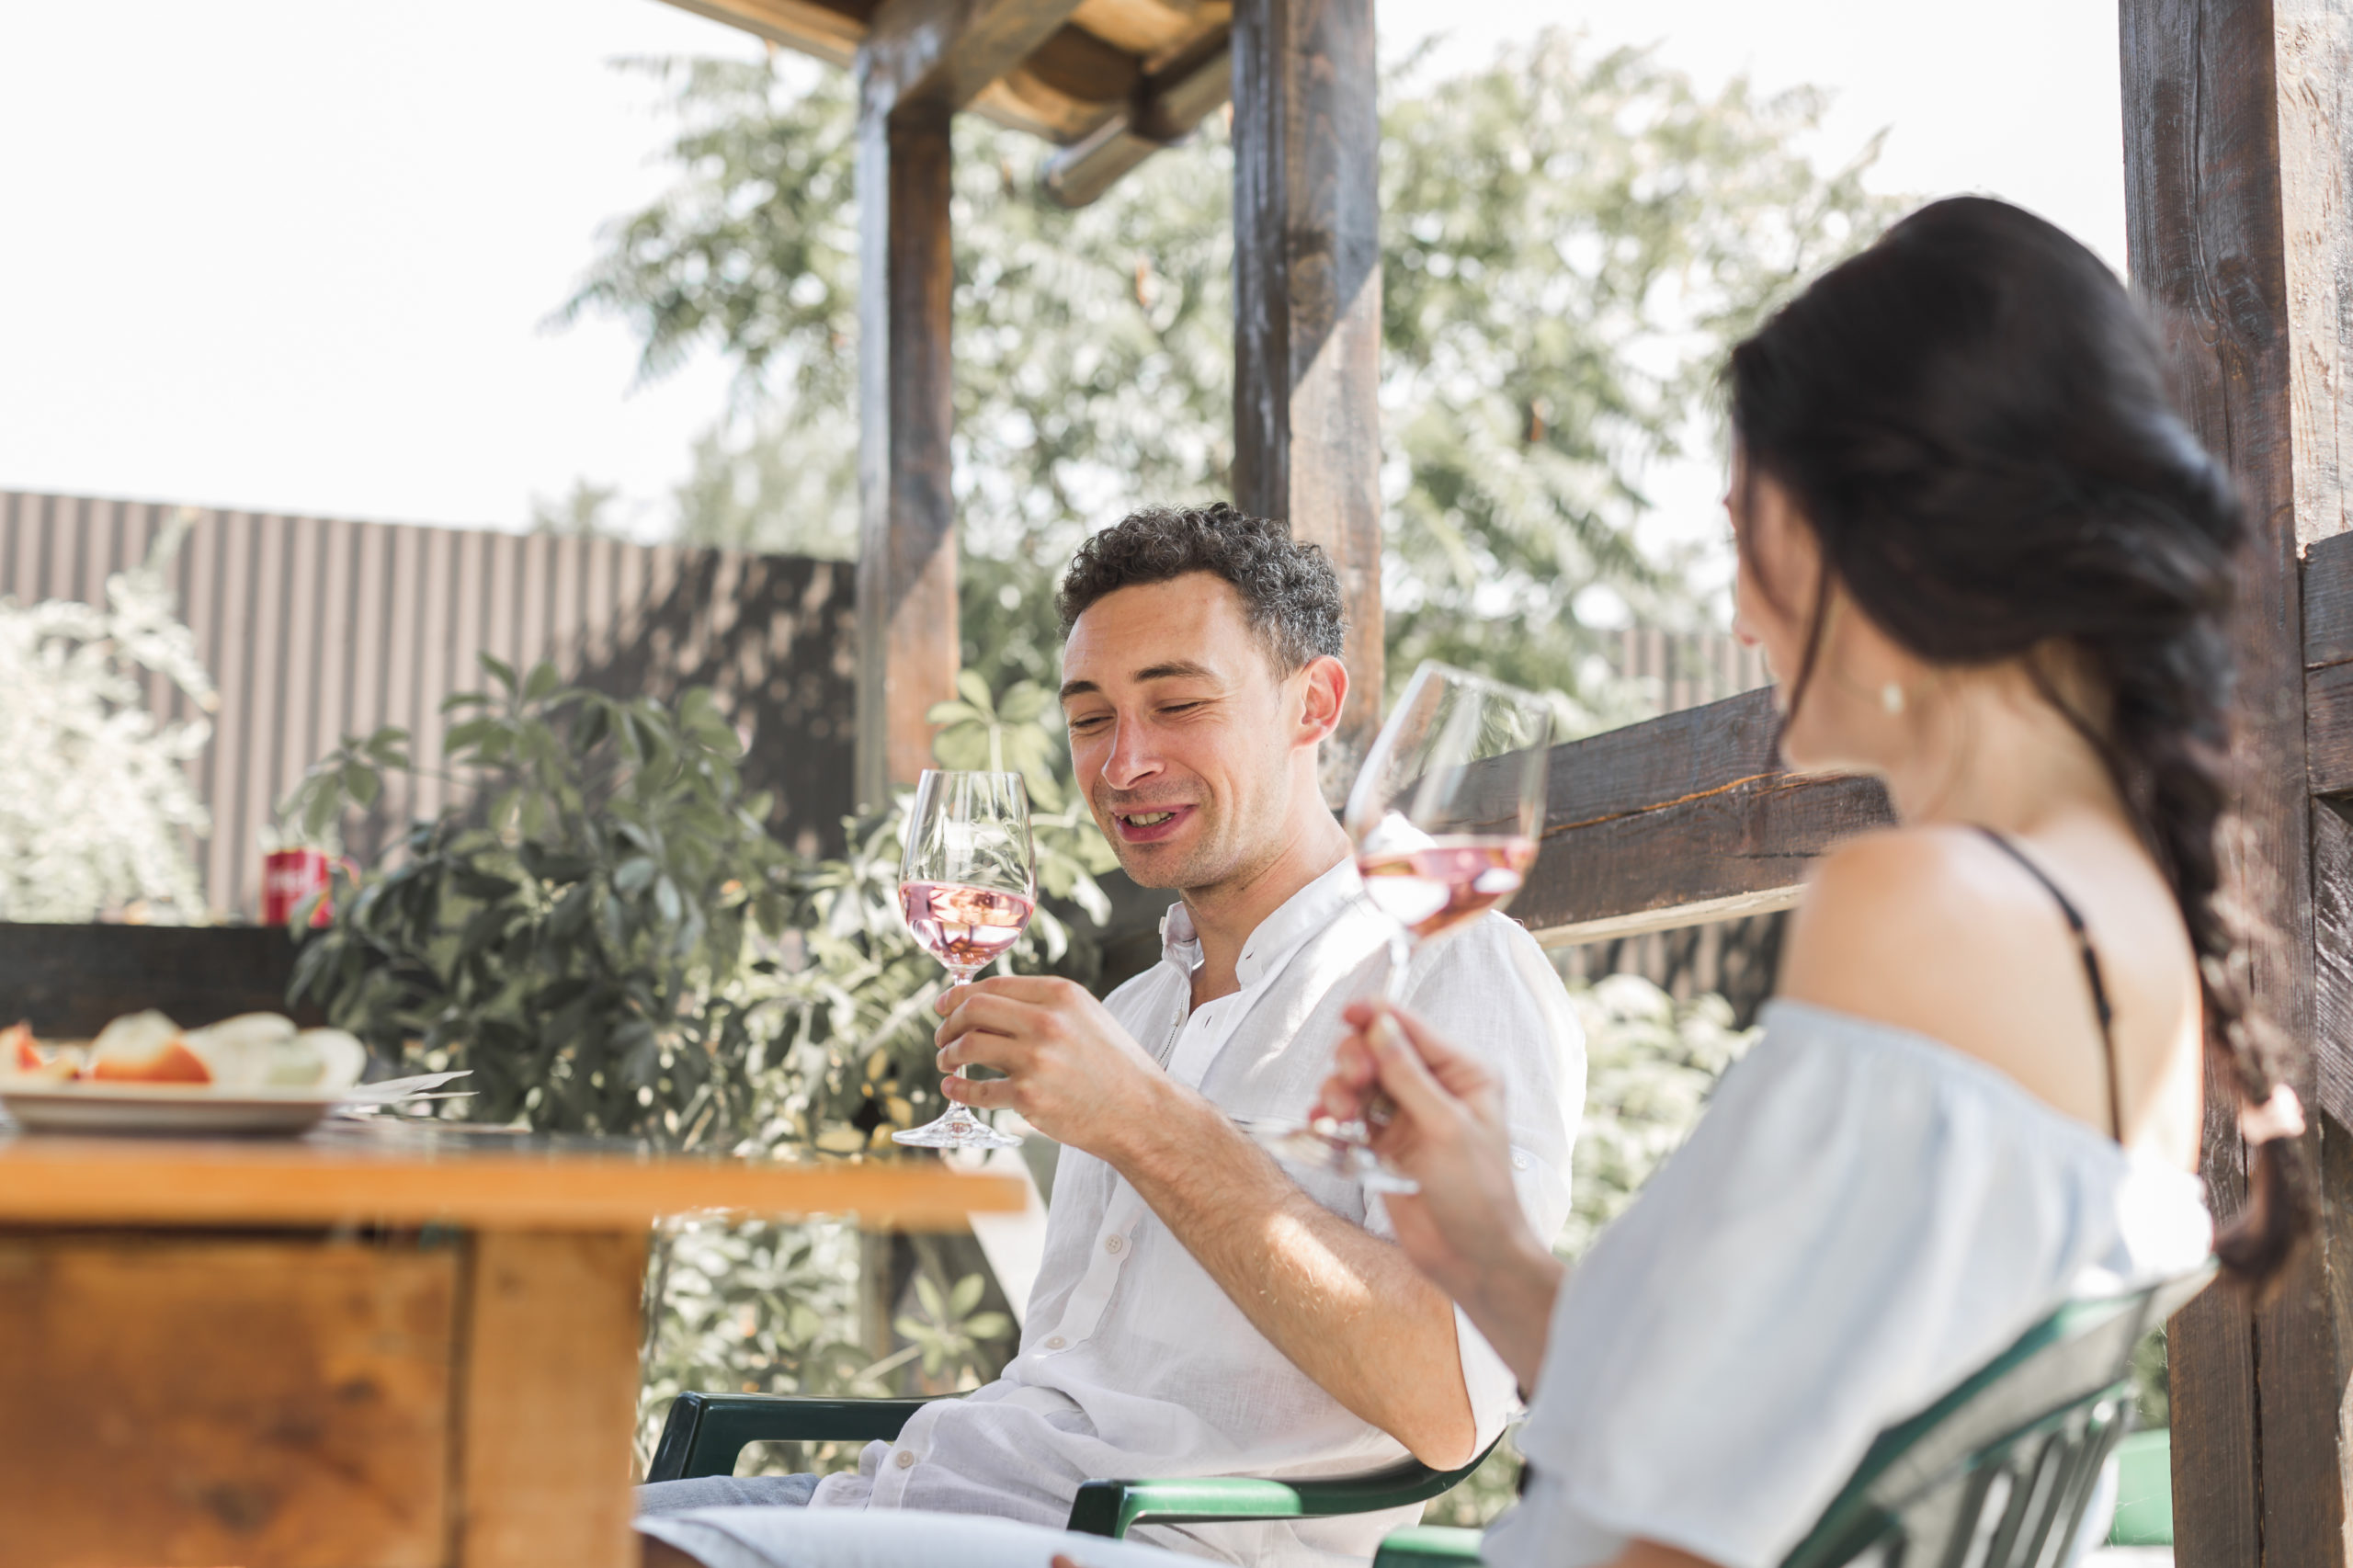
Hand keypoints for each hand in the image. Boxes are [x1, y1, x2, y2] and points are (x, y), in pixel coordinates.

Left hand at [933, 976, 1171, 1156]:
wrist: (1140, 1112)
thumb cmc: (1115, 1066)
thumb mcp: (1087, 1017)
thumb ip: (1045, 1007)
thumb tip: (993, 1007)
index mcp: (1060, 995)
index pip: (994, 986)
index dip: (960, 995)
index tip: (946, 1006)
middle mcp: (1046, 1021)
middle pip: (974, 1009)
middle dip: (949, 1022)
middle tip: (942, 1036)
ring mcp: (1035, 1059)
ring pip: (969, 1046)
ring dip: (948, 1053)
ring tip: (946, 1061)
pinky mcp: (1029, 1097)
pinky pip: (979, 1090)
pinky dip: (959, 1089)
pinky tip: (953, 1088)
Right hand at [1316, 1001, 1550, 1306]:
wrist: (1471, 1257)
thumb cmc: (1479, 1195)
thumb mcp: (1447, 1129)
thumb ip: (1410, 1076)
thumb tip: (1382, 1026)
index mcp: (1465, 1074)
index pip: (1414, 1029)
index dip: (1378, 1015)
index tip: (1349, 1012)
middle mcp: (1435, 1088)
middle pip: (1378, 1049)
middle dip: (1357, 1059)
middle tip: (1351, 1082)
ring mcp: (1407, 1115)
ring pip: (1358, 1081)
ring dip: (1340, 1090)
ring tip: (1338, 1112)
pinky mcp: (1384, 1142)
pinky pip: (1349, 1115)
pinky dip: (1332, 1115)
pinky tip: (1324, 1124)